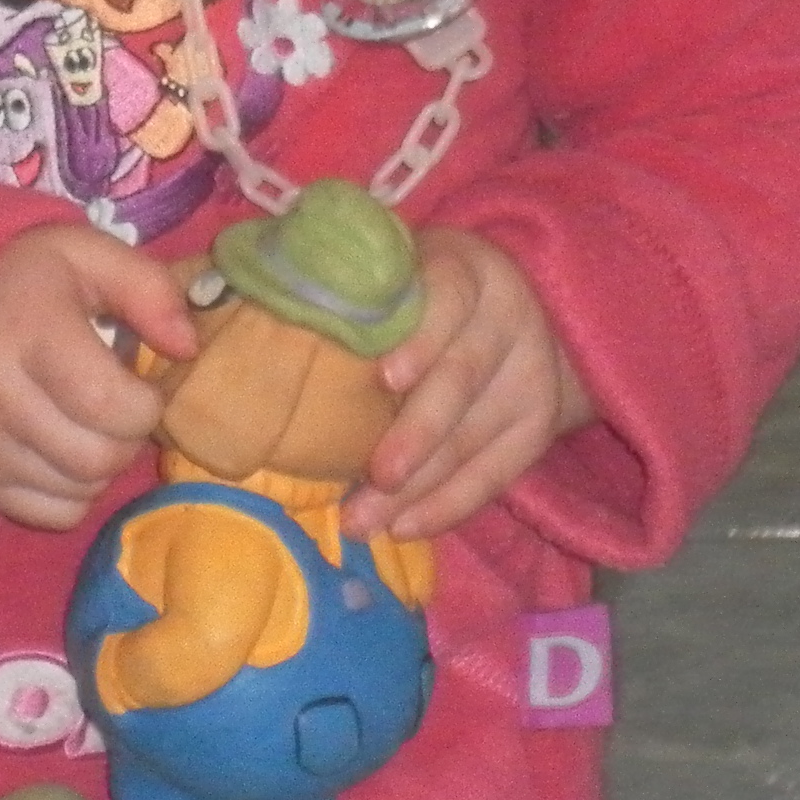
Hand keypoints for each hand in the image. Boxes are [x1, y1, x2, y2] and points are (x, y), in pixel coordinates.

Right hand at [0, 225, 199, 529]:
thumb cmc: (24, 277)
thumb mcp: (88, 254)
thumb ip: (148, 289)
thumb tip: (188, 348)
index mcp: (24, 332)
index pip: (108, 405)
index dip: (146, 404)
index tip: (140, 382)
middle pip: (98, 458)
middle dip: (127, 436)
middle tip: (117, 403)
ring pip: (80, 491)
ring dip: (101, 463)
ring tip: (87, 420)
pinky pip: (51, 514)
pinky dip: (72, 490)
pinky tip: (61, 446)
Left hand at [346, 228, 595, 543]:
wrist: (512, 311)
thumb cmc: (421, 293)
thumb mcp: (399, 271)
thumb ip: (355, 293)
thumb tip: (264, 326)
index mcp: (467, 271)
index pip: (450, 299)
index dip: (422, 340)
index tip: (386, 378)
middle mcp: (507, 320)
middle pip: (462, 380)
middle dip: (417, 433)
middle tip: (375, 475)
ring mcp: (529, 377)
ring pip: (473, 438)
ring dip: (418, 487)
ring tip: (362, 520)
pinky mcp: (536, 427)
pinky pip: (495, 475)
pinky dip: (447, 506)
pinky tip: (404, 527)